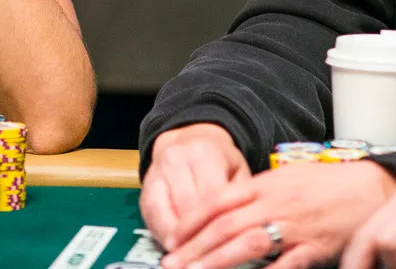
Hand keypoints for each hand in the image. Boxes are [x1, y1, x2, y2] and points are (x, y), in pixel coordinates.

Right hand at [140, 123, 249, 246]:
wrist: (190, 137)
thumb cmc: (220, 159)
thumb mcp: (239, 170)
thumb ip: (242, 197)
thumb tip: (249, 230)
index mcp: (206, 153)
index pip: (213, 197)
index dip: (220, 226)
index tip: (229, 247)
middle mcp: (177, 158)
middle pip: (187, 206)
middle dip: (198, 236)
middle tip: (211, 257)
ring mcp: (158, 169)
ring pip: (166, 211)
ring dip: (178, 238)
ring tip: (190, 257)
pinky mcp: (146, 183)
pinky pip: (151, 212)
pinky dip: (162, 232)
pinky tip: (174, 246)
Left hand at [162, 160, 395, 268]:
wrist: (375, 188)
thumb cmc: (329, 184)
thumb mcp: (288, 177)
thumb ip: (257, 191)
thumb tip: (224, 205)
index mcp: (266, 185)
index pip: (219, 200)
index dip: (192, 220)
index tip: (174, 236)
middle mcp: (276, 203)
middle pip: (226, 225)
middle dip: (195, 246)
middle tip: (172, 262)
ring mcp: (296, 226)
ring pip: (249, 244)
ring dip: (218, 261)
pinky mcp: (317, 248)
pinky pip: (285, 264)